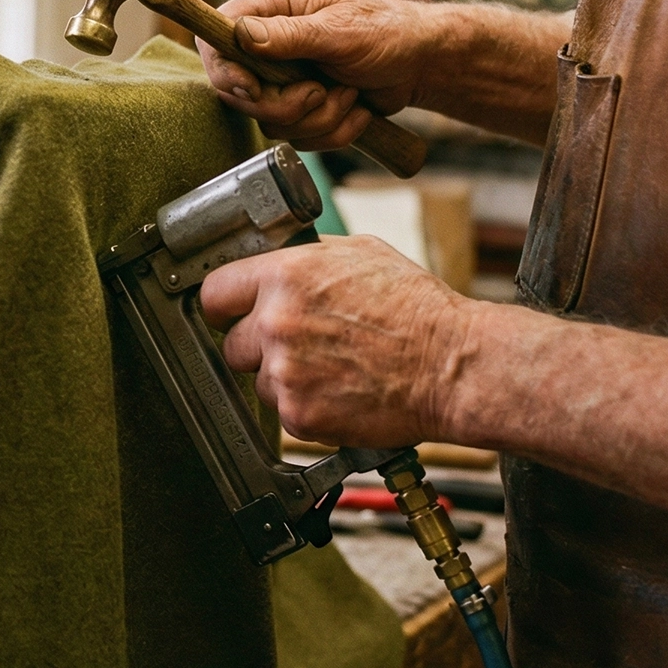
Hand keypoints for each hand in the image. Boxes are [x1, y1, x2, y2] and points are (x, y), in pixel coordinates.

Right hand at [197, 0, 432, 150]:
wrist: (420, 65)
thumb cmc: (387, 32)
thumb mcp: (341, 30)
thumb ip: (290, 35)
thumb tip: (241, 35)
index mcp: (271, 8)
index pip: (218, 37)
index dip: (224, 69)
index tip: (250, 89)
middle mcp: (268, 44)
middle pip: (238, 91)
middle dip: (284, 104)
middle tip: (319, 92)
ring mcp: (280, 80)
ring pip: (269, 121)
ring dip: (317, 118)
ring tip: (348, 95)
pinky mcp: (297, 109)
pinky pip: (296, 138)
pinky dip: (331, 132)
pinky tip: (354, 109)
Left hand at [199, 235, 470, 447]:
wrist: (452, 365)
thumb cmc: (417, 309)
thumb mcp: (359, 253)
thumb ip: (306, 257)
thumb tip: (277, 260)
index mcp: (284, 277)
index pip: (214, 292)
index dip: (223, 305)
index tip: (228, 314)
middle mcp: (276, 322)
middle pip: (231, 344)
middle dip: (257, 347)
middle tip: (296, 347)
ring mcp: (285, 372)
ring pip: (259, 381)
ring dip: (284, 379)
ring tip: (331, 369)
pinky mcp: (300, 414)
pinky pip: (285, 412)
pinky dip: (307, 407)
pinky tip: (340, 391)